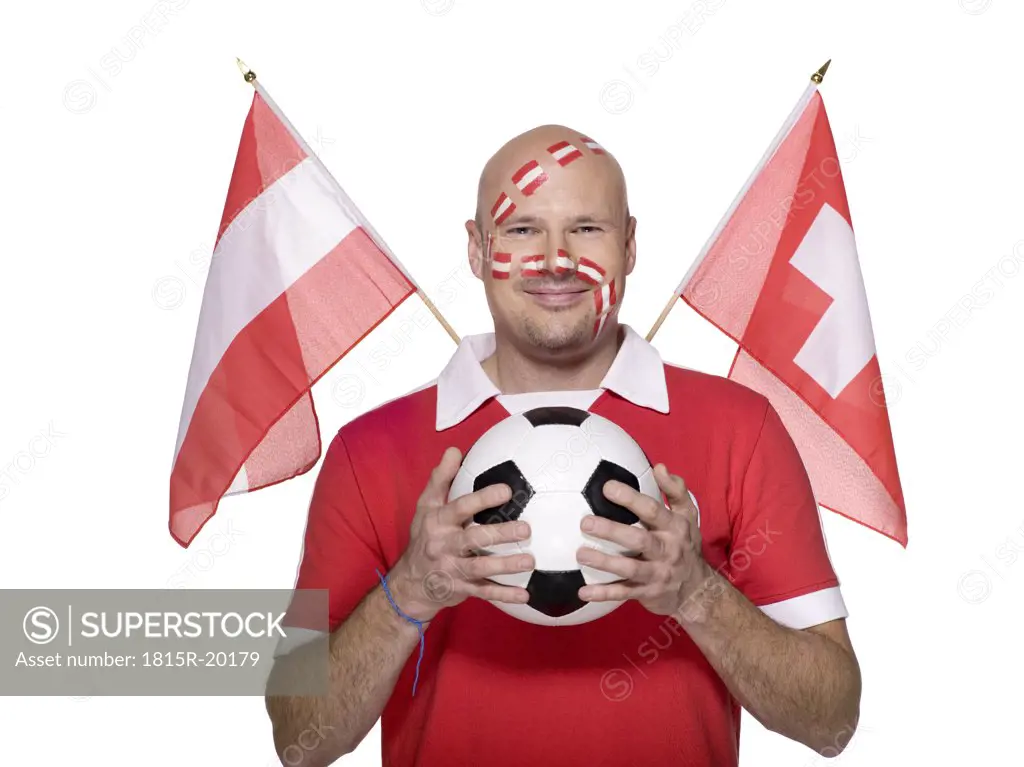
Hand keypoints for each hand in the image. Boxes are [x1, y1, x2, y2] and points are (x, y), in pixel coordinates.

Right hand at [388, 446, 533, 622]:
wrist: (410, 583)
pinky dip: (504, 594)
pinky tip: (525, 595)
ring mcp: (452, 570)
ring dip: (506, 566)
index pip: (460, 508)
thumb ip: (440, 478)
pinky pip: (484, 593)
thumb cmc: (425, 536)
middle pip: (474, 539)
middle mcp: (444, 545)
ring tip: (530, 561)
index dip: (482, 499)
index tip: (506, 491)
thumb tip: (454, 449)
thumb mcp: (425, 506)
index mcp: (438, 522)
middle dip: (500, 534)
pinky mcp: (461, 590)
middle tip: (526, 529)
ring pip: (481, 569)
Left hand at [575, 463, 711, 616]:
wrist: (697, 590)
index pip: (652, 510)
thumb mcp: (689, 516)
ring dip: (605, 562)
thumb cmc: (685, 544)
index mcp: (674, 528)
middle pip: (639, 540)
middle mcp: (667, 550)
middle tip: (586, 522)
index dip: (630, 498)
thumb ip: (676, 490)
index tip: (607, 487)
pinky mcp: (647, 593)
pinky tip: (583, 592)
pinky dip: (604, 594)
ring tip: (581, 554)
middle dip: (612, 531)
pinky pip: (624, 594)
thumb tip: (660, 467)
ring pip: (630, 569)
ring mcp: (657, 574)